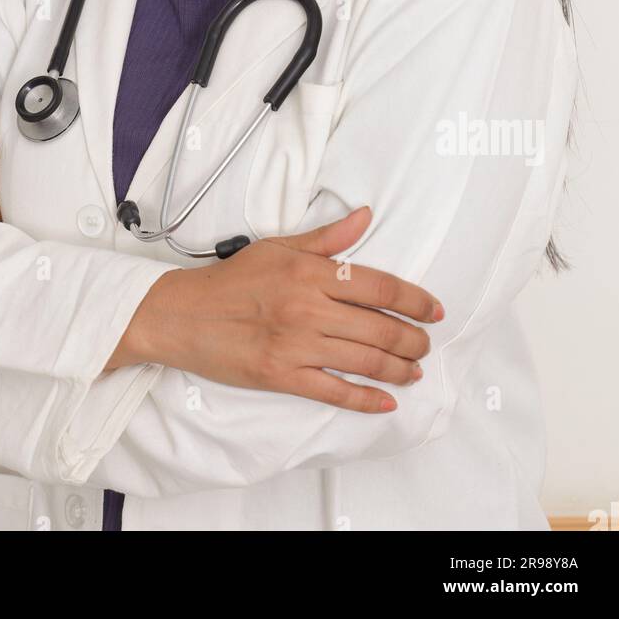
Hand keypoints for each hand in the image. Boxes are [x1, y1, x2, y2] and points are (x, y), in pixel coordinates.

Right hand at [115, 207, 443, 413]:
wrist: (184, 313)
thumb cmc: (232, 279)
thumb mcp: (279, 247)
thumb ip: (327, 238)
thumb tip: (365, 217)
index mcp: (310, 271)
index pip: (379, 286)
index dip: (415, 300)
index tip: (434, 310)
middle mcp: (308, 308)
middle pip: (380, 326)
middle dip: (413, 339)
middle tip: (426, 344)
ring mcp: (296, 344)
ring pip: (364, 360)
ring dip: (398, 368)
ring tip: (414, 370)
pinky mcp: (282, 376)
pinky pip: (335, 392)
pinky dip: (366, 399)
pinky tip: (386, 401)